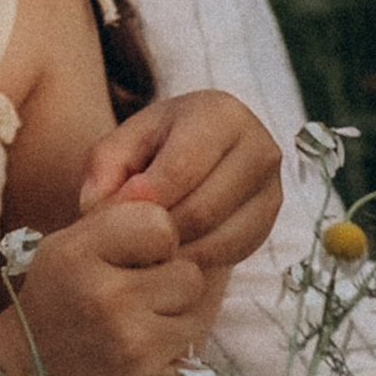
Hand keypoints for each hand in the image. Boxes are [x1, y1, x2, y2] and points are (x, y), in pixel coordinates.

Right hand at [9, 201, 218, 375]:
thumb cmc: (59, 301)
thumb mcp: (69, 244)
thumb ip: (122, 216)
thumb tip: (177, 199)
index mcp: (76, 255)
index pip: (161, 224)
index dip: (155, 242)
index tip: (134, 259)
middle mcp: (103, 300)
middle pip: (189, 275)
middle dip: (171, 285)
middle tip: (135, 302)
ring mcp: (130, 349)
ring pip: (199, 317)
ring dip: (177, 323)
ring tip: (138, 331)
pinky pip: (196, 360)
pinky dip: (177, 362)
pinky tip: (144, 363)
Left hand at [80, 90, 282, 270]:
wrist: (195, 156)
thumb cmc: (151, 148)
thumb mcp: (120, 146)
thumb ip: (103, 170)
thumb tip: (104, 207)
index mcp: (221, 113)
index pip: (181, 167)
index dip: (142, 199)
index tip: (112, 216)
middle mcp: (258, 147)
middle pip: (203, 209)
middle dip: (158, 231)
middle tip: (126, 241)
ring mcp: (272, 187)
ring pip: (219, 238)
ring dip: (175, 251)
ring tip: (143, 248)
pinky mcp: (270, 221)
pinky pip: (233, 254)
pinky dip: (196, 261)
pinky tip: (169, 254)